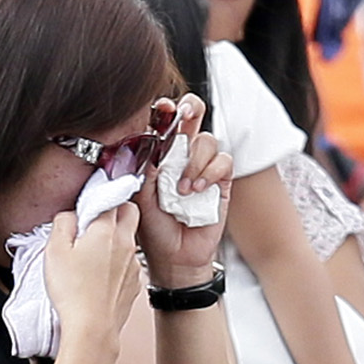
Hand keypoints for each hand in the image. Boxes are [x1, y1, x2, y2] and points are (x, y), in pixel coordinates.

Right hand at [50, 202, 144, 358]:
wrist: (92, 327)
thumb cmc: (72, 291)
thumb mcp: (55, 250)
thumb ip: (63, 224)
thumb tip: (70, 215)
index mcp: (107, 231)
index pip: (112, 198)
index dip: (99, 195)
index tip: (89, 201)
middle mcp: (127, 243)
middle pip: (130, 211)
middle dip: (116, 208)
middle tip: (96, 219)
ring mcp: (133, 263)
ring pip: (131, 237)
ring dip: (117, 235)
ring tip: (94, 249)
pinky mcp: (134, 282)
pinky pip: (130, 261)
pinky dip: (119, 259)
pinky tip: (100, 272)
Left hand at [135, 92, 232, 285]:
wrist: (175, 256)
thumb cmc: (153, 227)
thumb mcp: (139, 196)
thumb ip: (143, 169)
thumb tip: (146, 143)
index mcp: (159, 154)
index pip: (164, 122)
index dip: (165, 109)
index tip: (162, 107)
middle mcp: (182, 155)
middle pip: (194, 116)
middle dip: (191, 110)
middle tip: (185, 115)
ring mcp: (203, 167)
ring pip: (208, 140)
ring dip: (195, 161)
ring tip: (183, 187)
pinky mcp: (222, 181)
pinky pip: (224, 162)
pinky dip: (210, 173)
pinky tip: (197, 190)